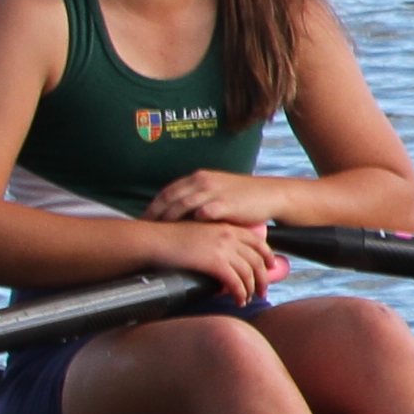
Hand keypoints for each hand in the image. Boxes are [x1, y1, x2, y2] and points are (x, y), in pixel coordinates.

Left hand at [140, 169, 286, 225]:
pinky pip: (200, 214)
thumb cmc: (245, 196)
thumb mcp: (218, 190)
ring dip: (167, 220)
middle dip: (154, 214)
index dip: (153, 206)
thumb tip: (180, 213)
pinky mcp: (224, 205)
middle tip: (143, 229)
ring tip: (158, 234)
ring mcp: (213, 192)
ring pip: (181, 205)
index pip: (168, 191)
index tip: (143, 220)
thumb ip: (199, 197)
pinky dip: (189, 224)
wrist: (271, 195)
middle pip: (170, 198)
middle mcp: (203, 181)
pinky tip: (182, 235)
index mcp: (200, 177)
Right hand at [152, 217, 279, 302]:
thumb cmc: (170, 238)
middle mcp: (229, 236)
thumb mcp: (199, 232)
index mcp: (227, 227)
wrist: (155, 239)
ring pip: (248, 273)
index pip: (257, 241)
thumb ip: (214, 240)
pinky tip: (239, 301)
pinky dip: (240, 293)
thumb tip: (220, 257)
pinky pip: (236, 282)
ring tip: (249, 299)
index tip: (271, 266)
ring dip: (251, 289)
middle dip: (263, 277)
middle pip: (257, 259)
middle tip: (262, 290)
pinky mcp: (215, 263)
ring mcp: (224, 249)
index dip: (267, 255)